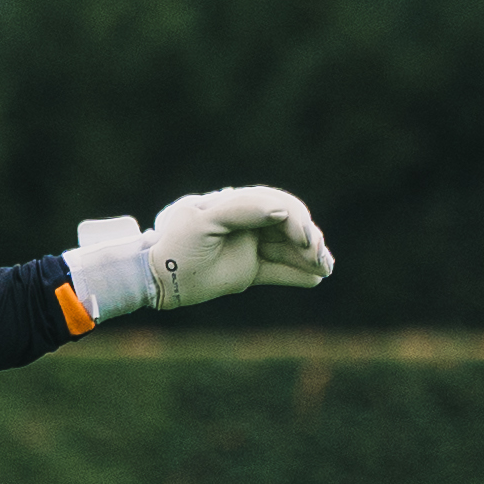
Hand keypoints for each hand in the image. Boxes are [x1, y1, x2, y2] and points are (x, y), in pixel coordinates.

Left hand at [62, 186, 333, 323]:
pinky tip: (315, 279)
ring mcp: (247, 247)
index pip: (275, 205)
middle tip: (320, 255)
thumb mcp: (208, 220)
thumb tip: (285, 211)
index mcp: (235, 204)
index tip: (305, 238)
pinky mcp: (246, 271)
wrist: (156, 277)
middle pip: (287, 226)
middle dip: (308, 238)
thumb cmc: (177, 243)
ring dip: (307, 257)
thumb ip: (245, 209)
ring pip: (286, 249)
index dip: (295, 219)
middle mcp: (245, 224)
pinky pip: (277, 271)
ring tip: (327, 269)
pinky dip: (296, 275)